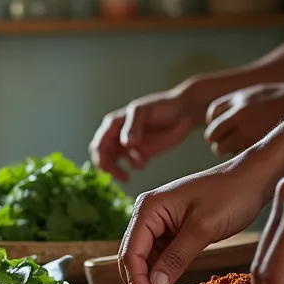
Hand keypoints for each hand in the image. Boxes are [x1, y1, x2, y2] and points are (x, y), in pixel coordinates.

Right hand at [88, 79, 214, 181]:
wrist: (184, 111)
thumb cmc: (163, 106)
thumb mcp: (145, 111)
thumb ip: (133, 125)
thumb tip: (125, 143)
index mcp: (114, 123)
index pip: (99, 144)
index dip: (100, 158)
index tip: (108, 169)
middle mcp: (118, 133)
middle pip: (104, 155)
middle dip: (108, 167)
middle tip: (120, 176)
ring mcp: (129, 143)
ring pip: (114, 161)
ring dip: (118, 170)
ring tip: (127, 177)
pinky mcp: (142, 151)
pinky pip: (131, 163)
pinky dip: (133, 166)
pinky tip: (143, 164)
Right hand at [120, 158, 274, 283]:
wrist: (252, 179)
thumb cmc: (230, 194)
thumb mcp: (203, 228)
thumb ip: (177, 257)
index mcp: (148, 208)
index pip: (131, 251)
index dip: (137, 281)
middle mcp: (147, 214)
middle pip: (133, 256)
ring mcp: (159, 222)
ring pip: (145, 259)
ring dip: (151, 281)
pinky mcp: (172, 230)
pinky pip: (160, 255)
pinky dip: (162, 273)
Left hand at [204, 80, 283, 155]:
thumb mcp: (257, 93)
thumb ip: (236, 105)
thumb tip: (215, 121)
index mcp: (239, 99)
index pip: (212, 114)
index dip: (218, 122)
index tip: (227, 127)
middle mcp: (240, 114)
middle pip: (212, 134)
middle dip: (219, 139)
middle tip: (233, 142)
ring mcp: (248, 131)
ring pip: (220, 149)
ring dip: (228, 150)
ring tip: (245, 148)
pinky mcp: (258, 147)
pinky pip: (237, 157)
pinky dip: (242, 157)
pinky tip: (257, 151)